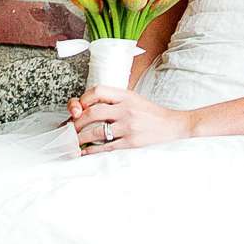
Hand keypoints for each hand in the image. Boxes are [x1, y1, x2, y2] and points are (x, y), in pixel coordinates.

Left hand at [68, 85, 198, 151]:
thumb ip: (115, 100)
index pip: (97, 91)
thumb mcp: (134, 99)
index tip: (77, 108)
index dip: (83, 99)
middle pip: (92, 112)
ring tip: (73, 142)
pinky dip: (92, 150)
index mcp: (125, 95)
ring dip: (80, 138)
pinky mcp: (131, 142)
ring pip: (96, 131)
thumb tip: (88, 107)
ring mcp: (128, 126)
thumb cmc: (152, 113)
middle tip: (69, 129)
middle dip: (76, 122)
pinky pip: (106, 146)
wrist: (174, 125)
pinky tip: (85, 152)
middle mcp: (126, 109)